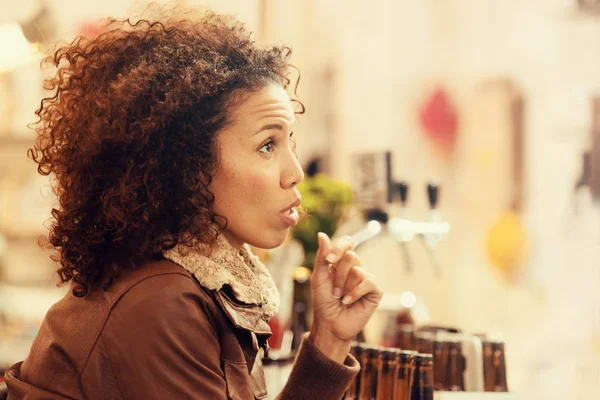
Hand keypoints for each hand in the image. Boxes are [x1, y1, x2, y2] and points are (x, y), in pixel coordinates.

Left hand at [308, 232, 381, 362]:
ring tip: (340, 298)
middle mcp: (356, 267)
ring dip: (344, 287)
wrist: (330, 324)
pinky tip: (348, 302)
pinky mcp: (375, 291)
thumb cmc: (323, 301)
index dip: (339, 248)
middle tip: (334, 291)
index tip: (329, 261)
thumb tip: (321, 234)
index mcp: (342, 262)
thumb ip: (322, 256)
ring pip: (358, 270)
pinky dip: (355, 293)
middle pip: (351, 256)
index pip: (347, 242)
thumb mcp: (318, 277)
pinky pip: (367, 282)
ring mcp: (366, 279)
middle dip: (338, 275)